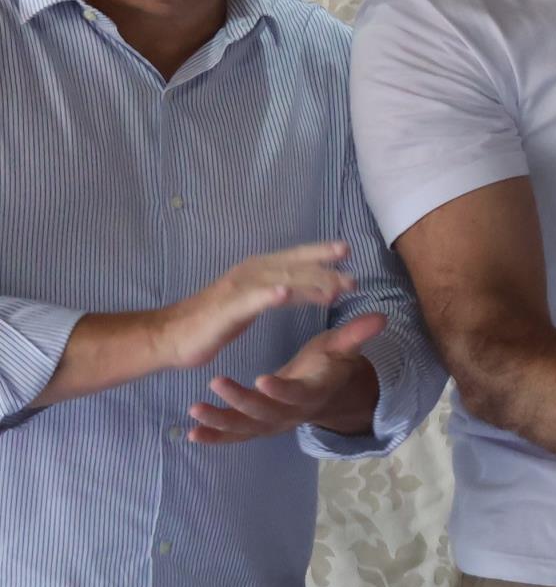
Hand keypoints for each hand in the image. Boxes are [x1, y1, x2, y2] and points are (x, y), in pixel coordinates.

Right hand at [158, 241, 358, 369]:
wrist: (171, 335)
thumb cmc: (214, 320)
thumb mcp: (253, 303)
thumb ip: (277, 293)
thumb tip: (305, 288)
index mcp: (257, 270)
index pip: (294, 257)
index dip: (320, 252)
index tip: (347, 251)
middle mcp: (250, 273)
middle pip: (294, 268)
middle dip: (325, 271)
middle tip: (354, 279)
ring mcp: (238, 289)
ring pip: (280, 282)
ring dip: (309, 283)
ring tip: (335, 288)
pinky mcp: (227, 309)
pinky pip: (250, 300)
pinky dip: (268, 295)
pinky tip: (284, 294)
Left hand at [188, 312, 386, 444]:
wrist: (326, 394)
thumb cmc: (330, 365)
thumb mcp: (342, 348)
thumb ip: (356, 334)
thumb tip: (382, 317)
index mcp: (310, 393)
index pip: (295, 394)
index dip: (280, 390)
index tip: (262, 380)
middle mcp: (289, 414)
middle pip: (264, 413)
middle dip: (240, 401)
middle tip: (216, 382)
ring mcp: (271, 423)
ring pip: (245, 428)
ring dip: (220, 422)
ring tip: (196, 409)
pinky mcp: (257, 427)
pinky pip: (235, 436)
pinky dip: (214, 437)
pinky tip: (191, 433)